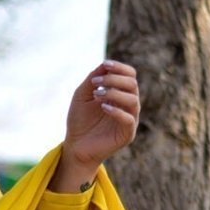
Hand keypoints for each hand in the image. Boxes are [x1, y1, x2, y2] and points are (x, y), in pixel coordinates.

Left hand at [63, 61, 139, 177]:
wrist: (75, 146)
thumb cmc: (79, 120)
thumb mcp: (82, 95)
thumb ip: (93, 79)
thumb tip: (105, 64)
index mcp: (120, 94)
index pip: (129, 76)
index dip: (120, 68)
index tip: (105, 64)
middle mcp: (128, 105)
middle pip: (132, 84)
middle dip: (114, 79)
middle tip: (96, 82)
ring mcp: (129, 119)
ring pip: (133, 100)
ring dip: (114, 93)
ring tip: (97, 94)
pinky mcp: (127, 134)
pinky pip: (129, 119)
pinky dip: (117, 111)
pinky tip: (102, 107)